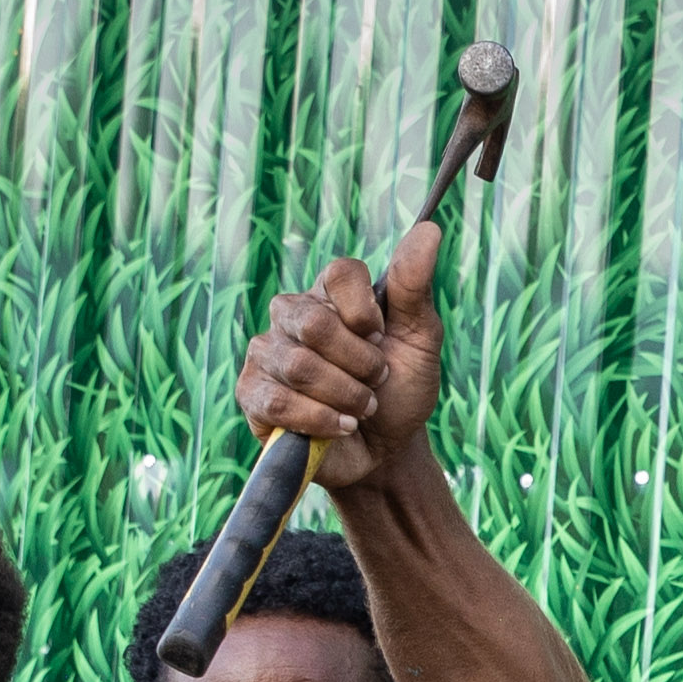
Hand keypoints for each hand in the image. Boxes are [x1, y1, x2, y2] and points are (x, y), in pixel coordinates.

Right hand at [235, 218, 446, 491]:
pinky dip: (320, 419)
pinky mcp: (252, 394)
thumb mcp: (419, 340)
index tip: (382, 337)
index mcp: (330, 294)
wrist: (385, 451)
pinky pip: (279, 401)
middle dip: (360, 363)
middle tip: (376, 381)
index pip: (340, 273)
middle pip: (316, 324)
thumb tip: (429, 230)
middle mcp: (292, 315)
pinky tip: (340, 426)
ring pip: (299, 366)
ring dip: (346, 396)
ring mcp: (266, 353)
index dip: (366, 312)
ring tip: (362, 409)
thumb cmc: (400, 390)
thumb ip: (414, 286)